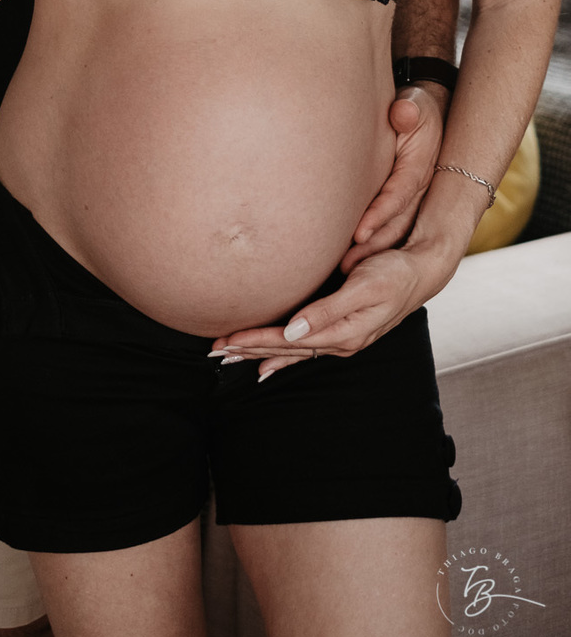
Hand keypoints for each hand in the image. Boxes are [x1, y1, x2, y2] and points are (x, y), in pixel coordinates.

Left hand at [208, 244, 455, 381]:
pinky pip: (303, 348)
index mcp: (342, 332)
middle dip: (248, 350)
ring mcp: (339, 337)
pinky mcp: (340, 328)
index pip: (287, 340)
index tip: (226, 341)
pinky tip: (266, 365)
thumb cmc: (393, 273)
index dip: (255, 340)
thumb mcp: (363, 287)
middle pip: (285, 349)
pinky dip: (281, 355)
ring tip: (229, 358)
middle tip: (214, 351)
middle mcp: (339, 340)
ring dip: (259, 353)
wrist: (422, 270)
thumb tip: (293, 331)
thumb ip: (328, 309)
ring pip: (290, 350)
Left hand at [340, 83, 446, 271]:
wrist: (422, 113)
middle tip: (346, 266)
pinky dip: (371, 244)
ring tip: (343, 270)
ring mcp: (409, 199)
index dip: (380, 215)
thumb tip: (403, 112)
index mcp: (418, 168)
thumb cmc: (414, 107)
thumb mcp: (416, 103)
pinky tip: (348, 259)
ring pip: (393, 232)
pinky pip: (388, 227)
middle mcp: (416, 189)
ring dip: (370, 251)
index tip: (359, 232)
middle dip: (373, 246)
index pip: (398, 196)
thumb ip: (410, 109)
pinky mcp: (400, 202)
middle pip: (396, 224)